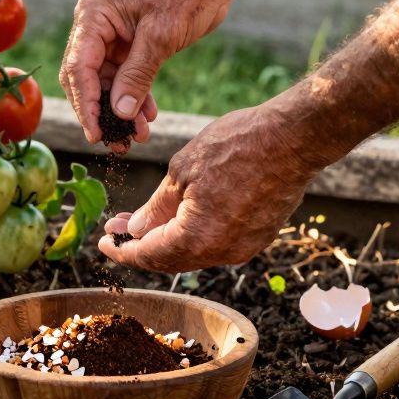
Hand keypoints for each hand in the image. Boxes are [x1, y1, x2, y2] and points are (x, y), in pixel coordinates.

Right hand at [59, 0, 229, 151]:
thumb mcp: (161, 37)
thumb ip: (137, 76)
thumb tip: (119, 114)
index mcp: (94, 14)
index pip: (78, 67)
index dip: (85, 104)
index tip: (96, 134)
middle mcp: (95, 24)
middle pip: (85, 78)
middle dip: (101, 113)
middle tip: (116, 143)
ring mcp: (111, 35)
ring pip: (106, 83)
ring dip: (120, 111)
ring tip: (137, 138)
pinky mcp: (129, 44)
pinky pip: (124, 78)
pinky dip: (135, 98)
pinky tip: (147, 118)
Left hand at [100, 104, 320, 271]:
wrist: (294, 138)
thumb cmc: (237, 146)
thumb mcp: (182, 171)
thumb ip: (155, 207)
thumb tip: (135, 229)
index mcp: (196, 239)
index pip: (148, 255)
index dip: (121, 250)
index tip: (103, 241)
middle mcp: (221, 254)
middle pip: (169, 260)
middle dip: (140, 245)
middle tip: (117, 227)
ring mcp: (243, 248)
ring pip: (193, 253)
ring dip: (165, 240)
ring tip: (143, 220)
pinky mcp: (258, 238)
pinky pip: (215, 244)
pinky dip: (191, 235)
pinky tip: (179, 217)